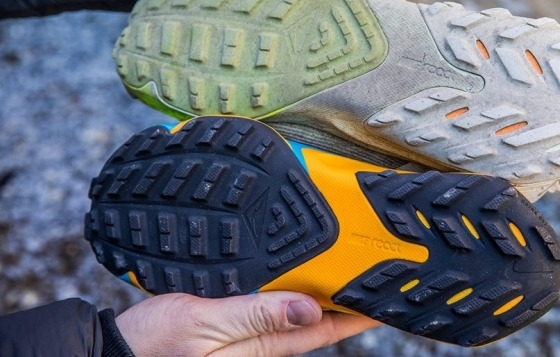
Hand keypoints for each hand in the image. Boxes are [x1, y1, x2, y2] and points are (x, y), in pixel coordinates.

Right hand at [116, 291, 378, 355]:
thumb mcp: (205, 325)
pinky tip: (294, 273)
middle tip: (372, 272)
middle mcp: (261, 341)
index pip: (324, 327)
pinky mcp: (230, 324)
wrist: (117, 350)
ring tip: (344, 267)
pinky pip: (271, 305)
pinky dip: (290, 289)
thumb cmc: (155, 344)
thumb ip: (256, 314)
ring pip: (296, 310)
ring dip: (321, 291)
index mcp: (262, 345)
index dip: (358, 313)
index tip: (387, 296)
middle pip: (316, 318)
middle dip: (345, 298)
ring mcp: (246, 334)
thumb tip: (308, 308)